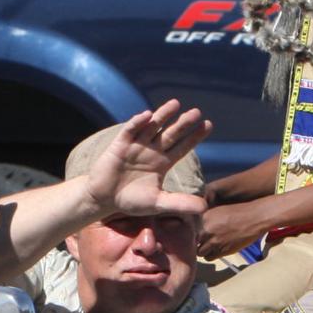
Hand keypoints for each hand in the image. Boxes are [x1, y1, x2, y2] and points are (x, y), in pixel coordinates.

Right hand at [85, 100, 210, 219]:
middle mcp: (152, 151)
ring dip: (162, 115)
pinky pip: (130, 131)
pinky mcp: (119, 146)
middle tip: (197, 112)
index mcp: (163, 163)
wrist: (104, 200)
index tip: (208, 124)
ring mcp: (136, 146)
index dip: (195, 136)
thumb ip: (180, 204)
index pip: (183, 146)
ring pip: (152, 127)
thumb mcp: (158, 203)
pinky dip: (138, 123)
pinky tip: (147, 115)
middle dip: (183, 123)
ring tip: (175, 103)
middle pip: (171, 134)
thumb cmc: (132, 201)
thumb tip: (205, 208)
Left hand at [197, 202, 269, 258]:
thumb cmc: (240, 212)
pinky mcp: (221, 250)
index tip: (202, 234)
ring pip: (200, 251)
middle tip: (208, 240)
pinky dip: (213, 255)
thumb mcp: (218, 211)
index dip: (196, 233)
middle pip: (193, 241)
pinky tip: (220, 250)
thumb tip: (198, 231)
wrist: (255, 218)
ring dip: (205, 250)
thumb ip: (206, 220)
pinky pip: (209, 258)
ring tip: (214, 246)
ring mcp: (212, 241)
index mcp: (202, 218)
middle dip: (200, 242)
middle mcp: (205, 229)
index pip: (190, 230)